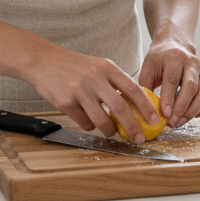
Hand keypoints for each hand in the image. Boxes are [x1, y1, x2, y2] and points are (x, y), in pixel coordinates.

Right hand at [29, 46, 160, 142]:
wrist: (45, 62)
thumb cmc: (76, 66)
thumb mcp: (100, 66)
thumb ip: (116, 82)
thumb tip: (137, 104)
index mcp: (108, 68)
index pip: (133, 89)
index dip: (146, 107)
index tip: (155, 120)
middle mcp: (95, 79)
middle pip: (120, 107)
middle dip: (133, 126)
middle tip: (139, 138)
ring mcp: (80, 91)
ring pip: (101, 120)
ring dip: (109, 131)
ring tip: (111, 132)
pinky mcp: (65, 103)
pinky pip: (84, 123)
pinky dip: (90, 126)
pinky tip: (88, 120)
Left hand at [139, 35, 199, 127]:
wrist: (174, 45)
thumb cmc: (158, 60)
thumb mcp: (147, 69)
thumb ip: (146, 88)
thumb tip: (147, 111)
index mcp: (174, 57)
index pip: (172, 79)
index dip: (169, 98)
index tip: (165, 114)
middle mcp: (191, 62)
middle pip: (191, 87)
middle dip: (181, 108)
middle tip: (171, 122)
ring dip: (192, 111)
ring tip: (179, 122)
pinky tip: (189, 116)